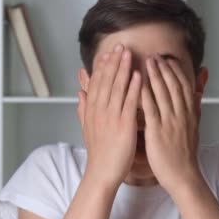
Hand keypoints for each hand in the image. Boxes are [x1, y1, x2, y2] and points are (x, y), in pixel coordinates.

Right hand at [77, 44, 141, 189]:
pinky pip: (129, 103)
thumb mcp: (87, 128)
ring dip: (123, 69)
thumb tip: (80, 92)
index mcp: (92, 110)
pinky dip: (133, 88)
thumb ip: (83, 109)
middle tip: (120, 46)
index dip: (102, 66)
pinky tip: (138, 76)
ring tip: (129, 53)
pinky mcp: (123, 125)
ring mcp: (111, 117)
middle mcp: (99, 110)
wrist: (102, 172)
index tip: (109, 53)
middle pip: (106, 81)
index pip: (97, 83)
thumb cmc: (99, 152)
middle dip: (113, 62)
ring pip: (117, 87)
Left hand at [140, 55, 202, 192]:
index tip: (168, 59)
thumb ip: (195, 107)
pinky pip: (150, 109)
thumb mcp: (195, 127)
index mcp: (189, 113)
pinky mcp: (157, 131)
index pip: (183, 86)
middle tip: (154, 55)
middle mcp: (181, 115)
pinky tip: (137, 84)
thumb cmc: (185, 155)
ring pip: (162, 93)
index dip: (176, 71)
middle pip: (173, 85)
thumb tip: (198, 92)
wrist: (183, 176)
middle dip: (164, 68)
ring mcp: (170, 122)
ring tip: (146, 62)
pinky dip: (144, 94)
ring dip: (154, 75)